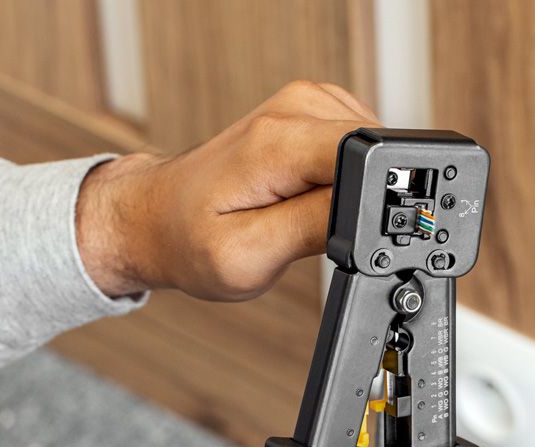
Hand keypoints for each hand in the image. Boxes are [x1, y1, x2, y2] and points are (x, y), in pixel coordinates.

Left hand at [76, 80, 379, 299]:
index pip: (369, 158)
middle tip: (308, 227)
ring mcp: (303, 103)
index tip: (334, 232)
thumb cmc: (193, 240)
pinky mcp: (310, 112)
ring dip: (351, 190)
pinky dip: (345, 177)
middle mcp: (295, 108)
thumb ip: (316, 227)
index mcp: (278, 143)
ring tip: (302, 211)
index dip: (371, 203)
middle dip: (360, 200)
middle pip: (374, 153)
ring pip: (369, 152)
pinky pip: (355, 148)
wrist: (161, 216)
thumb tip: (369, 209)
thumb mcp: (251, 255)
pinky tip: (310, 193)